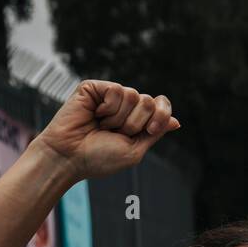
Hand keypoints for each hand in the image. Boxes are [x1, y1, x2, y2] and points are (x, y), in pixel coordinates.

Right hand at [35, 80, 178, 182]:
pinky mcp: (95, 87)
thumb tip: (176, 121)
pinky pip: (116, 90)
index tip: (152, 128)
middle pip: (148, 101)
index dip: (162, 113)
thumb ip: (155, 133)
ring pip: (133, 95)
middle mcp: (125, 107)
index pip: (160, 105)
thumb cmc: (99, 158)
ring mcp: (109, 95)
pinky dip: (108, 107)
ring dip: (119, 118)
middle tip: (116, 133)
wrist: (70, 156)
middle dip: (135, 123)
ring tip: (102, 126)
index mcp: (136, 121)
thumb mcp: (134, 151)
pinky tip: (95, 114)